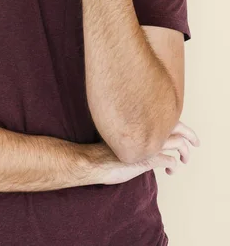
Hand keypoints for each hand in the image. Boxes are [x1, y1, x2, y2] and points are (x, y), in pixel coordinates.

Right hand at [84, 120, 200, 185]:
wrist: (93, 161)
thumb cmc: (103, 150)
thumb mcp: (121, 137)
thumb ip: (133, 133)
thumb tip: (141, 134)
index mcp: (140, 123)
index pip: (166, 118)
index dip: (178, 123)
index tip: (182, 131)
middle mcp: (146, 131)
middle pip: (178, 126)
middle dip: (190, 135)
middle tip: (196, 143)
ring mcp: (148, 145)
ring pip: (179, 144)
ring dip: (185, 153)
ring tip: (184, 160)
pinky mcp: (148, 160)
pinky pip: (170, 160)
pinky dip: (174, 165)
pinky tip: (169, 171)